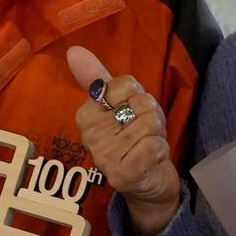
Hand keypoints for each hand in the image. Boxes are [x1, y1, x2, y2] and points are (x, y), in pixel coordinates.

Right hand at [65, 45, 179, 235]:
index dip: (138, 96)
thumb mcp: (119, 105)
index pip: (124, 84)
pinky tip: (151, 160)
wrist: (146, 184)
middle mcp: (90, 137)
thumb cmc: (134, 138)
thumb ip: (96, 78)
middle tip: (142, 134)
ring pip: (150, 123)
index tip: (132, 114)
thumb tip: (74, 50)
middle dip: (151, 117)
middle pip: (140, 103)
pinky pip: (154, 145)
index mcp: (85, 115)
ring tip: (147, 146)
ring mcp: (105, 158)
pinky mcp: (122, 175)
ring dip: (157, 135)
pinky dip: (161, 150)